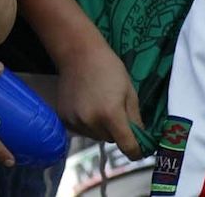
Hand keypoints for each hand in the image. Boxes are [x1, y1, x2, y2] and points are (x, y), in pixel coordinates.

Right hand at [56, 38, 144, 158]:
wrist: (78, 54)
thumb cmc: (109, 69)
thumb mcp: (130, 92)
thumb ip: (136, 120)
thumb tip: (141, 141)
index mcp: (111, 115)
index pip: (127, 147)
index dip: (136, 151)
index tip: (139, 149)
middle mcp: (91, 122)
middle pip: (110, 140)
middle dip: (116, 132)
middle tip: (115, 112)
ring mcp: (75, 120)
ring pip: (95, 136)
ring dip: (101, 128)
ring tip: (99, 106)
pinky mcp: (64, 117)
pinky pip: (81, 130)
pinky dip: (87, 124)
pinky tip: (87, 106)